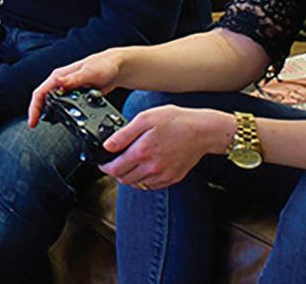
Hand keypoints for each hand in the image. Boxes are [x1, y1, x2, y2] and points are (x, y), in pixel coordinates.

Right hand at [26, 49, 129, 127]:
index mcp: (59, 76)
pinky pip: (66, 106)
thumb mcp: (89, 73)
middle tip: (35, 126)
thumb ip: (73, 79)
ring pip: (53, 103)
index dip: (34, 108)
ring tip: (46, 126)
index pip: (40, 93)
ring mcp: (69, 90)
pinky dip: (63, 114)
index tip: (32, 122)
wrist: (118, 68)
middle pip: (43, 99)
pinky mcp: (77, 95)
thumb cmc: (104, 65)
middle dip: (38, 113)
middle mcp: (61, 83)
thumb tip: (57, 83)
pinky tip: (66, 122)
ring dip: (49, 114)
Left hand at [100, 106, 232, 191]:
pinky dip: (143, 180)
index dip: (104, 166)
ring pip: (137, 184)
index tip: (102, 163)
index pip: (115, 168)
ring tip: (129, 164)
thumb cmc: (175, 121)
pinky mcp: (172, 178)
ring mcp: (163, 175)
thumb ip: (124, 134)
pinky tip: (144, 168)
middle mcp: (152, 167)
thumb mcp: (145, 119)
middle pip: (124, 179)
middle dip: (115, 172)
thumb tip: (107, 146)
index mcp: (142, 152)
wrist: (202, 131)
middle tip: (114, 162)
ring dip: (129, 177)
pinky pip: (151, 185)